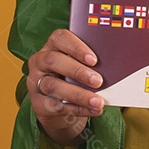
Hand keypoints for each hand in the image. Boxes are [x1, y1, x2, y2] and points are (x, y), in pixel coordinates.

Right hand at [27, 29, 105, 143]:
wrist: (55, 105)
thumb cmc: (71, 78)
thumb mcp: (77, 65)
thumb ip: (88, 62)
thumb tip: (113, 66)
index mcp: (51, 46)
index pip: (59, 38)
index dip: (76, 47)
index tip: (94, 60)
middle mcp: (39, 62)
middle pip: (54, 61)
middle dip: (78, 71)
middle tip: (98, 81)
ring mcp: (35, 83)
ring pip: (54, 86)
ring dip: (79, 94)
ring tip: (98, 102)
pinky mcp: (38, 103)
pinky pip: (57, 106)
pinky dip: (78, 109)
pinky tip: (93, 110)